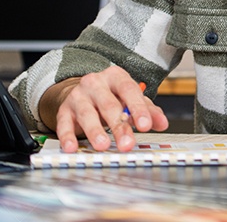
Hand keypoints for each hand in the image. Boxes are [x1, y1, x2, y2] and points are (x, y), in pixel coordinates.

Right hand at [39, 66, 167, 152]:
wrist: (82, 92)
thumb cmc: (111, 96)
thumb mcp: (131, 99)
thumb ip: (148, 110)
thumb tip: (162, 124)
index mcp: (116, 77)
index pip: (129, 90)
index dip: (138, 109)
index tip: (145, 126)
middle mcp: (95, 83)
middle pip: (109, 105)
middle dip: (119, 126)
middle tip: (127, 144)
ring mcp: (78, 96)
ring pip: (87, 114)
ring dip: (95, 131)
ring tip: (103, 145)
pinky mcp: (64, 110)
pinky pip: (64, 124)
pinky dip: (67, 137)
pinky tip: (72, 148)